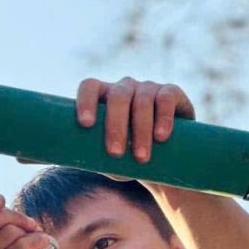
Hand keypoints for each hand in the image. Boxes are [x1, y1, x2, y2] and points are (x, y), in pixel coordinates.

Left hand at [75, 77, 194, 163]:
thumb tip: (77, 161)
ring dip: (141, 130)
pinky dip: (163, 118)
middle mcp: (125, 88)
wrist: (169, 161)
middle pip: (117, 96)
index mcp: (104, 97)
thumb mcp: (110, 159)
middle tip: (115, 153)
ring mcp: (149, 88)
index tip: (86, 124)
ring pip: (142, 101)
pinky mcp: (172, 93)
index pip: (90, 87)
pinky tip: (161, 137)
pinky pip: (166, 99)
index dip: (86, 101)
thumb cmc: (130, 159)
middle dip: (115, 126)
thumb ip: (95, 157)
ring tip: (141, 158)